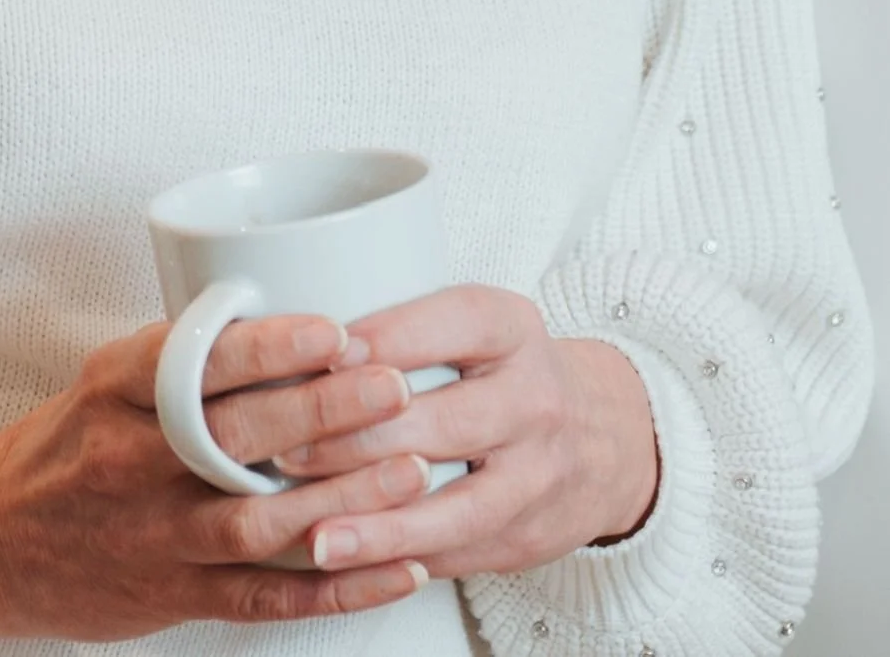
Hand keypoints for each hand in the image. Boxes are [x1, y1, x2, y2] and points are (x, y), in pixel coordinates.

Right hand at [0, 314, 436, 637]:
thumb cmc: (70, 444)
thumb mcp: (107, 379)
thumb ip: (184, 354)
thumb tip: (285, 310)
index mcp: (116, 392)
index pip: (195, 361)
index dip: (269, 348)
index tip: (334, 329)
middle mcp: (134, 461)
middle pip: (236, 438)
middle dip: (324, 413)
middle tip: (393, 387)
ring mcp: (156, 535)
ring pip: (258, 522)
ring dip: (342, 499)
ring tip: (411, 471)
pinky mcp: (175, 596)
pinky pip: (266, 598)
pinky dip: (336, 589)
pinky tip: (396, 568)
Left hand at [268, 286, 659, 581]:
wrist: (603, 435)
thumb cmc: (507, 370)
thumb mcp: (475, 321)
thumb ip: (404, 325)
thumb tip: (299, 347)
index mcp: (511, 328)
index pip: (445, 326)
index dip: (377, 343)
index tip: (314, 358)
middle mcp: (533, 399)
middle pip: (441, 423)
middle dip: (356, 441)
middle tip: (286, 451)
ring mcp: (537, 475)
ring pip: (453, 508)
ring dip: (378, 526)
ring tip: (316, 535)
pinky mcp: (527, 536)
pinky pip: (457, 556)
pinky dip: (399, 564)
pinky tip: (352, 566)